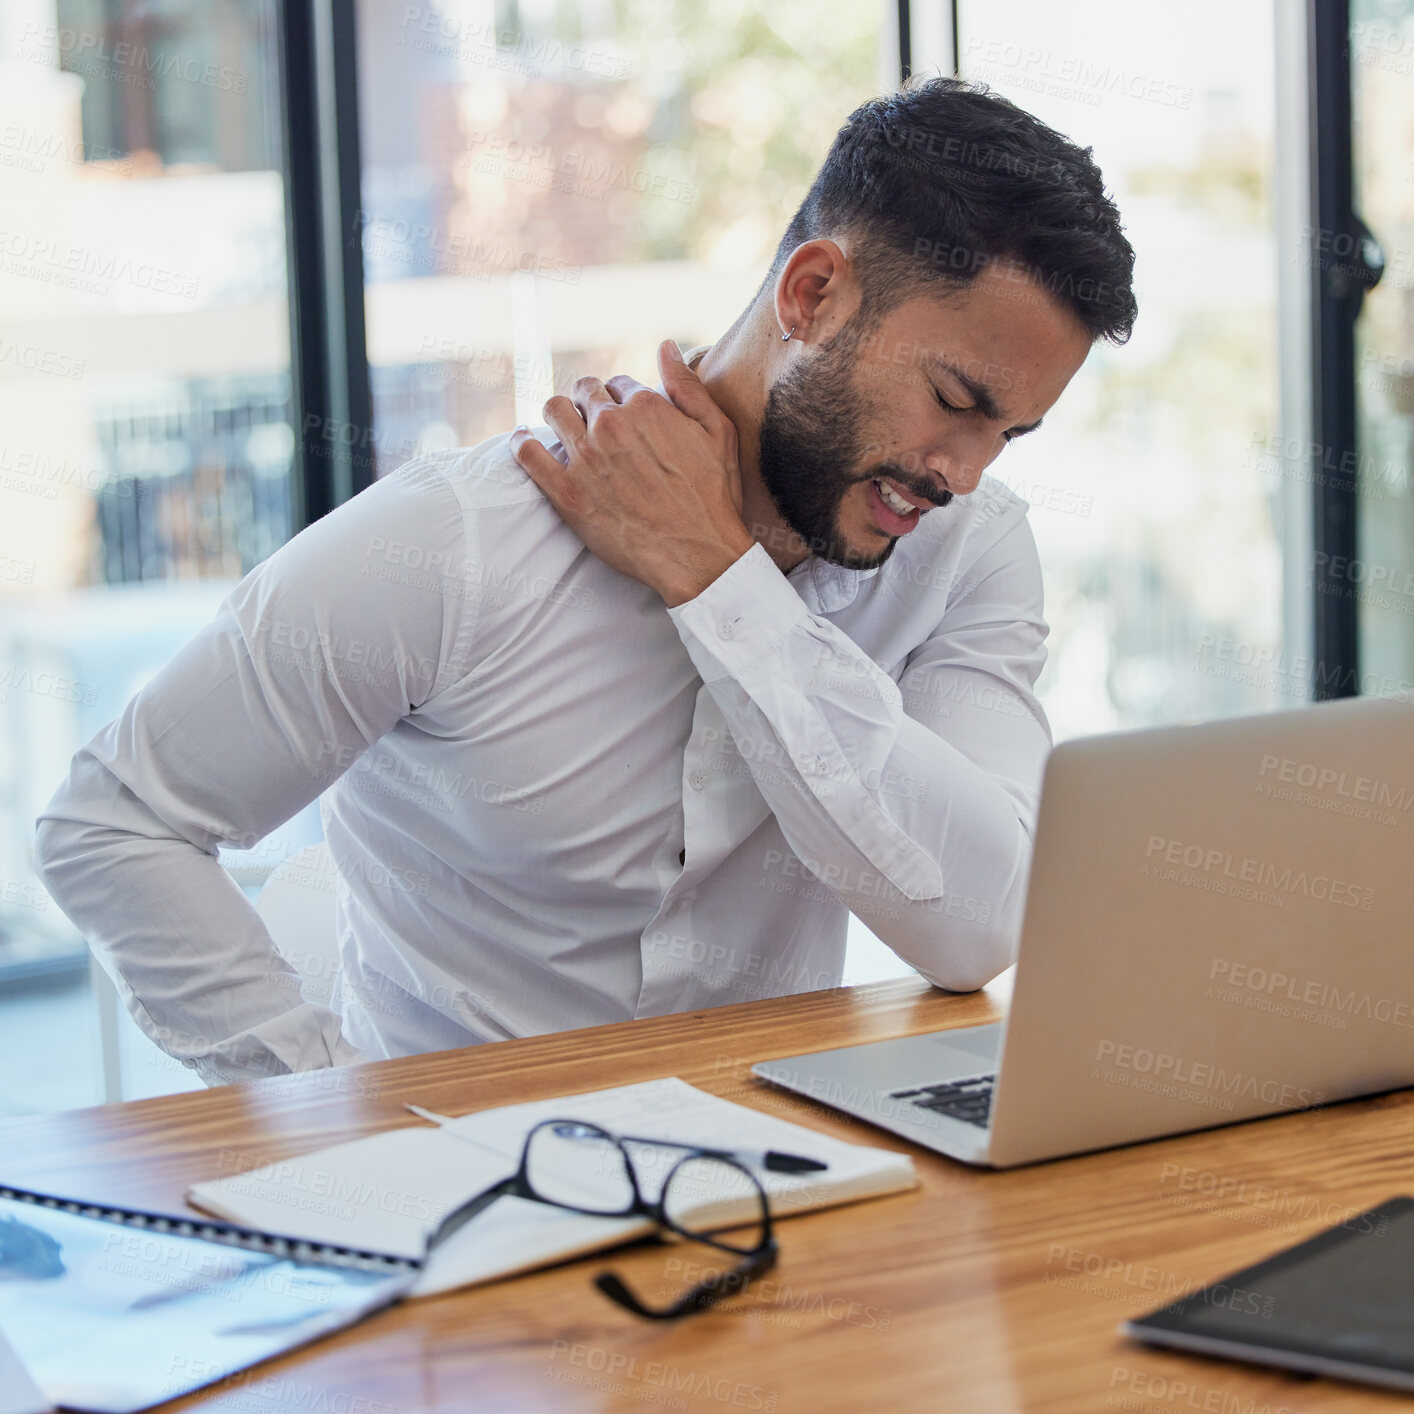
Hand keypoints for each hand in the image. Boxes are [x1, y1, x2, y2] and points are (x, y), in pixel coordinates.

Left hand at [510, 341, 754, 606]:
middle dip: (589, 401)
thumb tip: (665, 345)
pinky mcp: (566, 493)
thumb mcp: (717, 432)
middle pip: (584, 392)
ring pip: (553, 411)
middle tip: (593, 422)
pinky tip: (523, 441)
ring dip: (558, 414)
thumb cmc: (714, 496)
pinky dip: (521, 442)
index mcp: (647, 406)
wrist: (699, 555)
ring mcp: (586, 459)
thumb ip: (687, 386)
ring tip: (563, 428)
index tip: (625, 416)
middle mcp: (611, 425)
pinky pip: (527, 454)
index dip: (622, 398)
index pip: (619, 383)